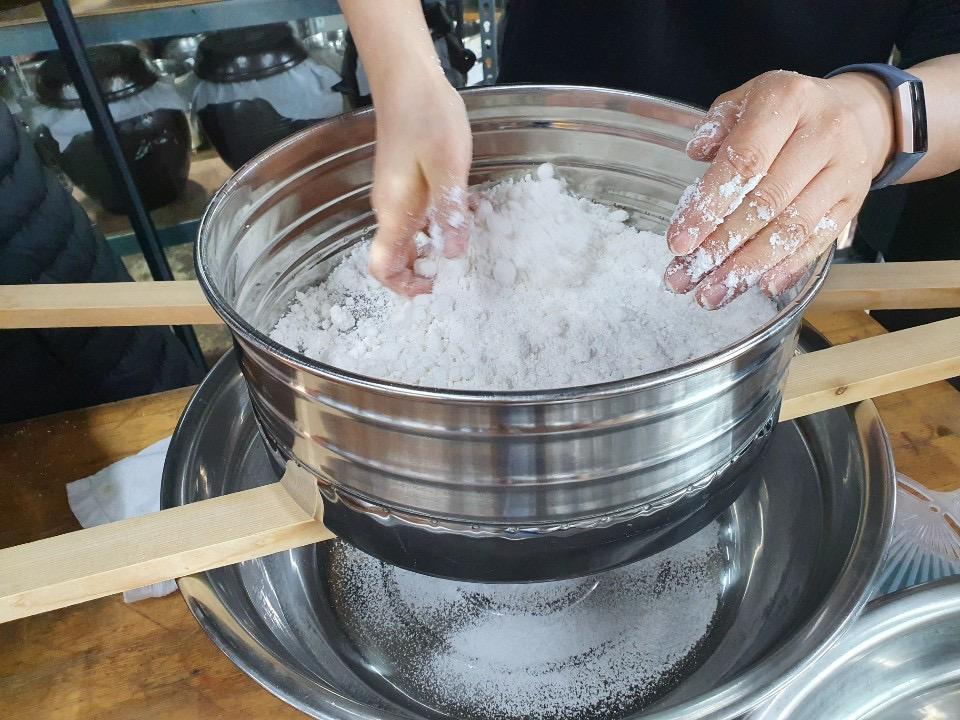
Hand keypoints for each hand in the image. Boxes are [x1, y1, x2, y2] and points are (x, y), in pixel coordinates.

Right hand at [367, 72, 471, 295]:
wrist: (409, 80)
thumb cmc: (426, 117)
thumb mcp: (447, 167)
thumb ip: (449, 211)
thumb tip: (453, 254)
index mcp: (394, 212)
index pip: (383, 267)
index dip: (405, 286)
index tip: (436, 288)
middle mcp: (391, 210)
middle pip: (398, 259)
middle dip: (426, 273)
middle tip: (462, 273)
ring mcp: (399, 197)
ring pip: (412, 240)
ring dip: (436, 249)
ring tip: (468, 244)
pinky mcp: (410, 185)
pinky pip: (421, 219)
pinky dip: (440, 226)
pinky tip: (466, 215)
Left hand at [664, 69, 894, 307]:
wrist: (856, 113)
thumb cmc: (785, 112)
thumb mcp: (747, 100)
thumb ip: (718, 125)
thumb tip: (696, 153)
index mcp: (787, 101)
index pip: (744, 161)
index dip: (709, 206)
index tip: (679, 243)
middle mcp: (822, 133)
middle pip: (766, 202)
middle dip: (722, 247)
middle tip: (686, 279)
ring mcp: (843, 169)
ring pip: (793, 227)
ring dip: (749, 267)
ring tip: (713, 294)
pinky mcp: (854, 200)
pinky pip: (820, 239)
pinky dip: (788, 267)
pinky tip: (760, 286)